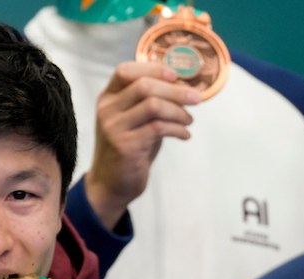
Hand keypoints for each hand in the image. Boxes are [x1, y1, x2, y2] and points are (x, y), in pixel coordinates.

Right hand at [85, 61, 199, 228]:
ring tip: (188, 120)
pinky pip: (159, 128)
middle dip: (176, 90)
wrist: (111, 184)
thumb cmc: (129, 148)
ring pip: (154, 105)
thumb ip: (149, 100)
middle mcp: (107, 110)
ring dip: (179, 111)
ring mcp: (113, 128)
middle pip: (145, 86)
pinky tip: (184, 135)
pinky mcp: (125, 145)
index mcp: (107, 99)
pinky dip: (178, 130)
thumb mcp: (134, 119)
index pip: (125, 71)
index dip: (153, 69)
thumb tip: (184, 84)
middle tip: (197, 98)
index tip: (176, 76)